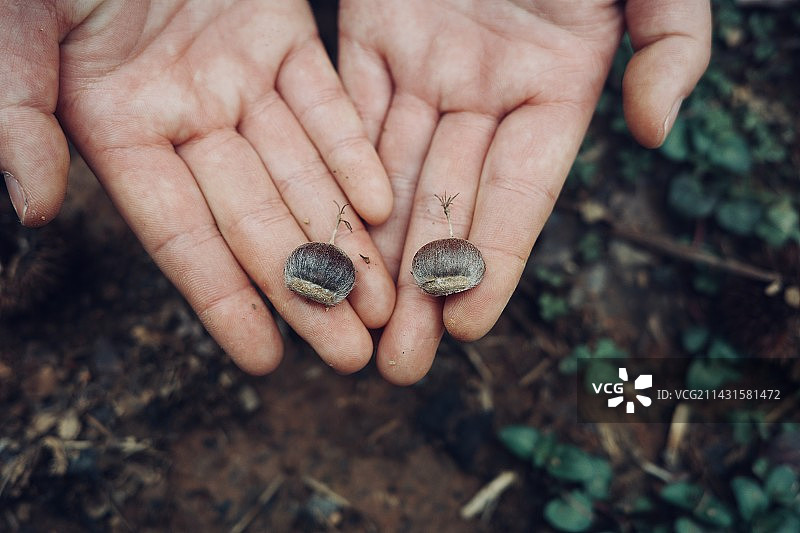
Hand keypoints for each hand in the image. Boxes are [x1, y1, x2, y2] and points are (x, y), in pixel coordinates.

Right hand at [0, 0, 395, 373]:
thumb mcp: (12, 33)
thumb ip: (18, 116)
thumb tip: (35, 209)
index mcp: (117, 130)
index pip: (180, 236)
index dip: (223, 299)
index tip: (268, 358)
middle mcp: (186, 116)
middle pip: (257, 218)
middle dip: (307, 286)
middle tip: (352, 352)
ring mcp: (237, 78)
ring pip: (302, 172)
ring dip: (346, 233)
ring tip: (384, 298)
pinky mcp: (281, 34)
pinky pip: (324, 101)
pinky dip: (351, 147)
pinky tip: (383, 200)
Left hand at [339, 0, 710, 383]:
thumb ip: (671, 47)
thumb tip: (657, 136)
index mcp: (558, 87)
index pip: (521, 195)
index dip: (494, 260)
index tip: (464, 327)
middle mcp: (488, 91)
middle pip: (449, 203)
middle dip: (420, 286)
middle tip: (397, 364)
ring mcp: (428, 66)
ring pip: (392, 175)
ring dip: (370, 250)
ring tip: (350, 324)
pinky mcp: (372, 36)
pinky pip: (348, 117)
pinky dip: (335, 176)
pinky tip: (319, 234)